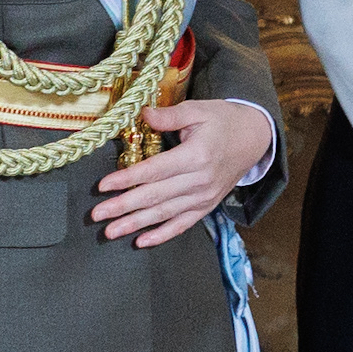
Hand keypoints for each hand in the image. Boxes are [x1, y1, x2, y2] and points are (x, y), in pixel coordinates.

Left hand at [89, 98, 271, 244]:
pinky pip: (183, 224)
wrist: (255, 138)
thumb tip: (142, 114)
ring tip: (111, 231)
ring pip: (165, 213)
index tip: (103, 186)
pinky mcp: (207, 205)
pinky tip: (142, 241)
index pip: (155, 170)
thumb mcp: (198, 110)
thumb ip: (169, 115)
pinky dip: (163, 235)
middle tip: (97, 215)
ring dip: (136, 224)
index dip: (127, 179)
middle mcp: (200, 180)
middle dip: (123, 207)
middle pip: (156, 196)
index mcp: (196, 155)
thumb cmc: (223, 121)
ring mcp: (204, 196)